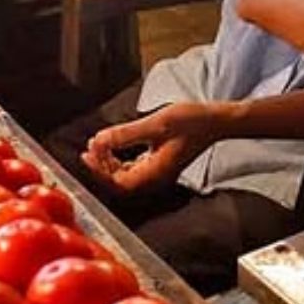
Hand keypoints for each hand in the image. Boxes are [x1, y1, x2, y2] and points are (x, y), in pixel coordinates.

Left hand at [81, 102, 227, 193]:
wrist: (215, 121)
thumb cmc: (191, 122)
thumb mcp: (155, 124)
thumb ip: (125, 134)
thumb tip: (99, 141)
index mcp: (155, 173)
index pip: (118, 183)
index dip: (99, 171)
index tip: (88, 155)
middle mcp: (156, 178)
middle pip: (119, 183)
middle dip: (101, 167)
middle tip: (89, 149)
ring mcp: (158, 172)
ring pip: (125, 176)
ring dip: (109, 163)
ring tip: (98, 145)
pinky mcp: (159, 164)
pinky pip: (133, 168)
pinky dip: (120, 159)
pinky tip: (114, 146)